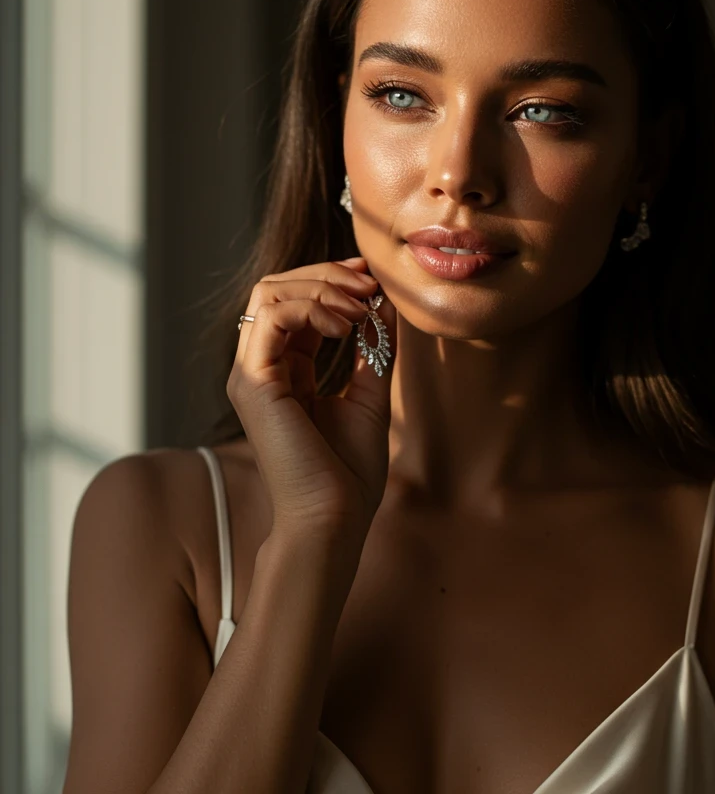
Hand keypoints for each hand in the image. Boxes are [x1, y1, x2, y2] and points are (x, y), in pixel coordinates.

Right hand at [226, 256, 396, 538]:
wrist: (333, 518)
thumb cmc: (349, 473)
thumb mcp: (371, 394)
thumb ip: (374, 348)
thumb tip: (385, 302)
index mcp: (283, 372)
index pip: (294, 303)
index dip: (332, 281)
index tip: (371, 279)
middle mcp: (259, 368)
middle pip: (277, 287)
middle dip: (327, 275)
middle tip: (369, 286)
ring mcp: (250, 374)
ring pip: (269, 293)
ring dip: (322, 288)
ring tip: (359, 309)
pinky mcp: (252, 382)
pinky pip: (272, 317)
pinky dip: (312, 308)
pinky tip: (344, 327)